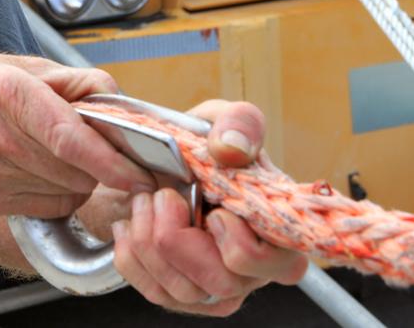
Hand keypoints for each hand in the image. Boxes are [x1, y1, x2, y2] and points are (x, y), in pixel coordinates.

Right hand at [0, 52, 155, 218]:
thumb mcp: (19, 65)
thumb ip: (73, 81)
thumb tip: (117, 101)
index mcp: (5, 94)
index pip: (69, 139)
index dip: (112, 160)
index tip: (141, 170)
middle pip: (75, 170)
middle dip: (100, 164)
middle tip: (97, 145)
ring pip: (66, 193)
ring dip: (79, 179)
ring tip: (56, 153)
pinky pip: (46, 207)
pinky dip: (56, 192)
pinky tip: (36, 169)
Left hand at [109, 100, 307, 314]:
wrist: (154, 166)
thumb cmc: (199, 148)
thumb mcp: (219, 119)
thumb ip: (238, 123)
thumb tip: (232, 149)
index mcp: (277, 229)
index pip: (282, 265)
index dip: (242, 245)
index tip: (213, 211)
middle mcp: (253, 269)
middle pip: (222, 283)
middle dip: (176, 237)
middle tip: (162, 196)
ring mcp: (215, 286)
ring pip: (182, 291)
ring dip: (148, 238)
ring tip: (144, 200)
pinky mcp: (180, 294)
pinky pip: (152, 291)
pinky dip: (130, 253)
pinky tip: (132, 221)